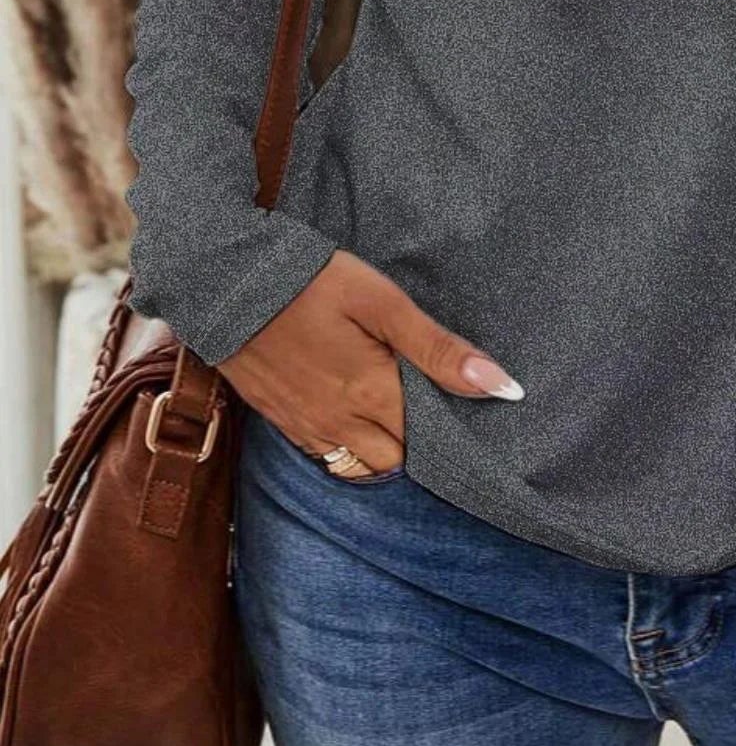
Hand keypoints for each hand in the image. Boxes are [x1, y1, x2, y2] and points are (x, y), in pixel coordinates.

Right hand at [217, 249, 521, 475]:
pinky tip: (357, 415)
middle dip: (419, 445)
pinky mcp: (280, 421)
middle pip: (396, 461)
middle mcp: (339, 424)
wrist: (225, 280)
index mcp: (371, 396)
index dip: (452, 436)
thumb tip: (501, 387)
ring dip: (384, 449)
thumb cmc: (310, 282)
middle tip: (434, 410)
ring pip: (359, 465)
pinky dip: (349, 448)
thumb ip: (439, 349)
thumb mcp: (383, 303)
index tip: (468, 419)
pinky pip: (325, 457)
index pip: (428, 445)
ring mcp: (305, 427)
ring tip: (399, 413)